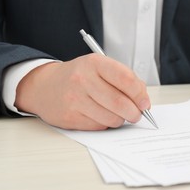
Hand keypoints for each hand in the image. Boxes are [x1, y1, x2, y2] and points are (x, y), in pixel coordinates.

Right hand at [15, 54, 149, 129]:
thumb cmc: (79, 76)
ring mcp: (75, 100)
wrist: (45, 86)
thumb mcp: (100, 68)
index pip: (126, 79)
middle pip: (120, 102)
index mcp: (95, 63)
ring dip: (121, 119)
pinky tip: (100, 115)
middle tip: (136, 114)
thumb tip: (143, 100)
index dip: (140, 94)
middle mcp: (83, 79)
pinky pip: (99, 126)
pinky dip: (106, 124)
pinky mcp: (70, 117)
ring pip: (112, 118)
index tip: (144, 102)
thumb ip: (123, 79)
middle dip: (135, 112)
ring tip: (118, 113)